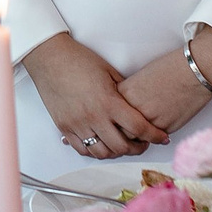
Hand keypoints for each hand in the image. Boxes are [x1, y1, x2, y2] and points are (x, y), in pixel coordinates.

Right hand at [22, 34, 169, 158]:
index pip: (138, 127)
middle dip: (138, 148)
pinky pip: (82, 149)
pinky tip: (102, 145)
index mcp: (108, 102)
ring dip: (116, 153)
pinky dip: (95, 151)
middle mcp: (93, 117)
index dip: (154, 135)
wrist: (50, 58)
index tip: (162, 137)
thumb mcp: (109, 72)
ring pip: (102, 153)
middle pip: (122, 146)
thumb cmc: (79, 60)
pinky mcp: (65, 127)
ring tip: (123, 146)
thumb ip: (124, 92)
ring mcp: (77, 124)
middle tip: (143, 144)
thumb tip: (138, 105)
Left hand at [118, 27, 211, 135]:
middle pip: (118, 129)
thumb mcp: (141, 77)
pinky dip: (152, 137)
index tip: (116, 119)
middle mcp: (134, 108)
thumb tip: (124, 108)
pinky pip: (152, 139)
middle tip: (126, 130)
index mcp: (125, 92)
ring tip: (140, 133)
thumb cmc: (171, 69)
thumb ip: (129, 95)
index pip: (109, 113)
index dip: (112, 118)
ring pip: (134, 139)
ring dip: (136, 138)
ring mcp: (148, 120)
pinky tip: (155, 131)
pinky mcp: (164, 129)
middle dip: (121, 132)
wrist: (195, 71)